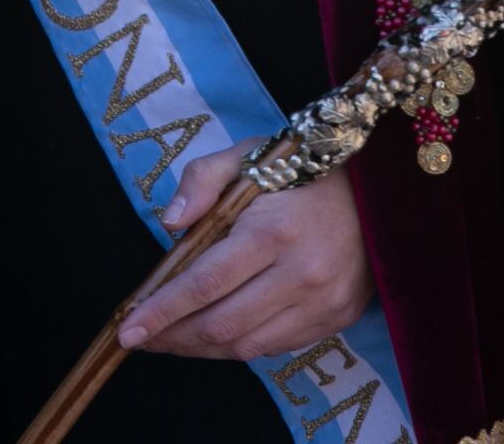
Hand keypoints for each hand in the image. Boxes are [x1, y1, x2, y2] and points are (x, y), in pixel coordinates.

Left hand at [118, 145, 373, 362]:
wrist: (376, 187)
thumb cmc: (299, 169)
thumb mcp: (247, 154)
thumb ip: (201, 180)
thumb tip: (169, 224)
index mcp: (272, 231)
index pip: (204, 284)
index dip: (161, 311)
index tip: (127, 329)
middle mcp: (301, 274)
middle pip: (221, 325)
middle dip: (173, 337)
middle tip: (142, 337)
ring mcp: (324, 303)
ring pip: (246, 346)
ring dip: (201, 349)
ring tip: (172, 339)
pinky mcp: (338, 318)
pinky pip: (276, 347)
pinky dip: (239, 346)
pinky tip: (217, 333)